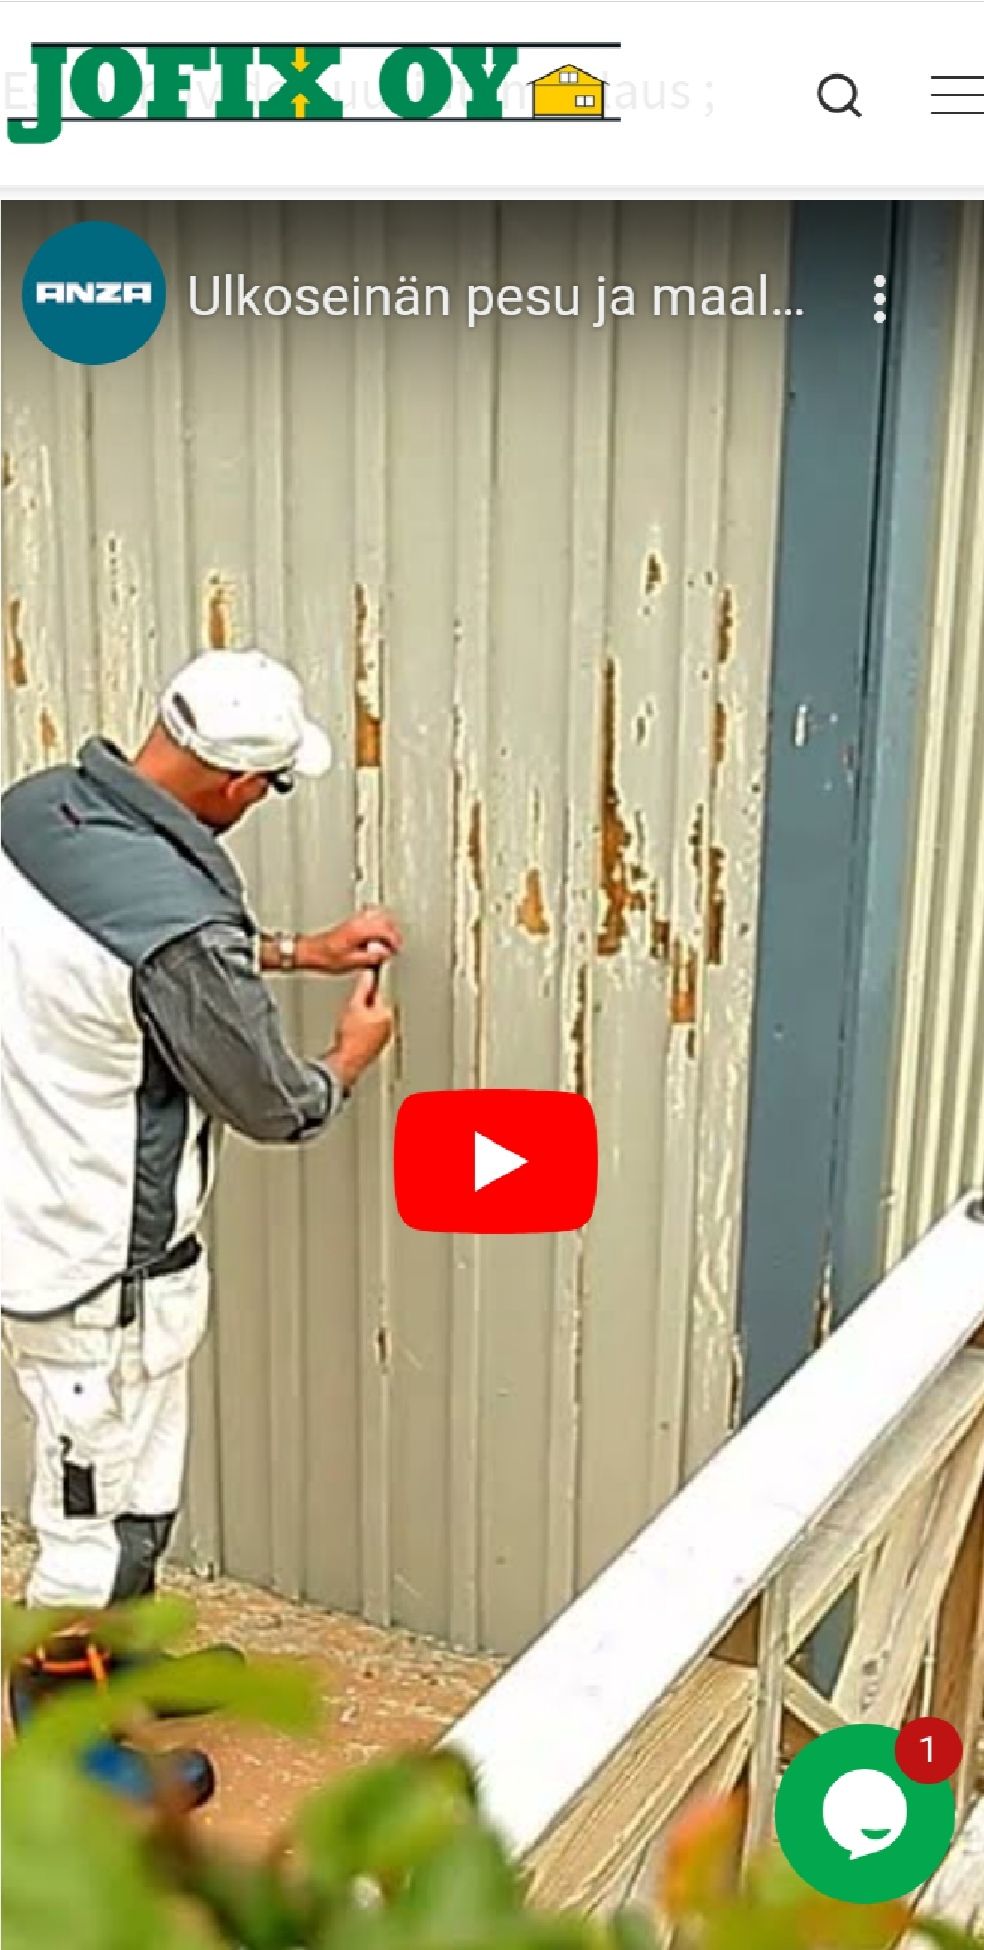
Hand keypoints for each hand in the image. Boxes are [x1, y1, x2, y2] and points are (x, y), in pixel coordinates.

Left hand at [301, 907, 402, 975]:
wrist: (311, 952)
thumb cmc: (325, 957)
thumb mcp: (351, 963)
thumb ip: (371, 958)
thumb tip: (385, 955)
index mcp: (359, 930)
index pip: (385, 930)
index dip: (394, 940)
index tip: (396, 949)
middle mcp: (357, 922)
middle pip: (384, 919)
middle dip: (393, 932)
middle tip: (396, 944)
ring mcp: (354, 920)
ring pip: (378, 914)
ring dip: (387, 925)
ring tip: (390, 939)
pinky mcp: (350, 922)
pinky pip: (370, 915)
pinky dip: (378, 922)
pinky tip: (378, 933)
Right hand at [325, 971, 393, 1088]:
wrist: (346, 1061)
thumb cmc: (351, 1038)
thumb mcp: (354, 1005)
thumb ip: (363, 988)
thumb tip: (368, 977)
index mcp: (388, 1014)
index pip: (380, 994)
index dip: (367, 990)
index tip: (361, 988)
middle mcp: (390, 1027)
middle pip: (377, 1008)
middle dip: (365, 1006)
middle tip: (352, 1011)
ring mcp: (384, 1038)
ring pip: (373, 1021)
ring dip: (364, 1019)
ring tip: (351, 1025)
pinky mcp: (377, 1047)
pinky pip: (371, 1032)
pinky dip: (363, 1031)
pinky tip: (352, 1035)